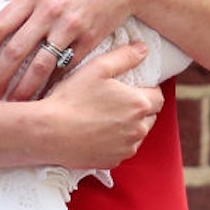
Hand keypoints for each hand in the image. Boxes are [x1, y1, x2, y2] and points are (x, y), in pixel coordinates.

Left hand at [0, 0, 153, 100]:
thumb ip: (22, 0)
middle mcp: (48, 11)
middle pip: (16, 50)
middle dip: (0, 76)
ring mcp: (69, 27)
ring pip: (41, 65)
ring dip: (25, 88)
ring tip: (15, 104)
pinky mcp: (89, 40)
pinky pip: (67, 68)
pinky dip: (54, 85)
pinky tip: (45, 97)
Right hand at [32, 41, 163, 169]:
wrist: (51, 132)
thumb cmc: (73, 98)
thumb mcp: (97, 67)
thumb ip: (125, 56)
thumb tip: (144, 49)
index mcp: (139, 104)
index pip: (158, 96)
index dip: (146, 89)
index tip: (129, 87)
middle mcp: (139, 129)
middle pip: (149, 116)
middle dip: (137, 108)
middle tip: (114, 100)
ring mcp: (127, 148)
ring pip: (136, 134)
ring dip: (127, 125)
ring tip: (103, 116)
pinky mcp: (114, 161)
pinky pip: (122, 148)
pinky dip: (115, 141)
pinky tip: (96, 131)